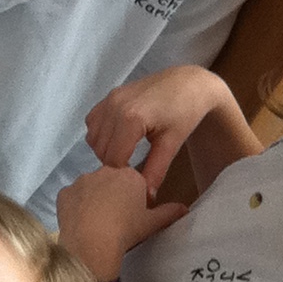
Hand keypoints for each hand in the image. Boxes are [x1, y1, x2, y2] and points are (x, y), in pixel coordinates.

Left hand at [56, 164, 186, 281]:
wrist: (92, 242)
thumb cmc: (126, 230)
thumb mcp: (152, 223)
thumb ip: (169, 213)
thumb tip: (185, 208)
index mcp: (129, 176)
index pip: (134, 181)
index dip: (134, 198)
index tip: (132, 214)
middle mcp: (105, 171)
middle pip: (111, 181)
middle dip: (113, 195)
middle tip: (115, 219)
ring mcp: (81, 180)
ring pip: (90, 188)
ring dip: (94, 199)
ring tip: (96, 223)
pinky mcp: (64, 192)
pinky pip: (72, 198)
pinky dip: (76, 207)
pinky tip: (80, 222)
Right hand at [86, 66, 229, 192]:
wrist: (189, 83)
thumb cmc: (185, 112)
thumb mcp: (172, 143)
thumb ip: (155, 171)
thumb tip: (146, 198)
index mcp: (131, 119)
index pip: (113, 159)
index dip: (122, 175)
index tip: (136, 180)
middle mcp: (114, 107)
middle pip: (101, 150)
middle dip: (114, 163)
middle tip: (133, 168)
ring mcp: (109, 99)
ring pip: (93, 138)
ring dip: (105, 149)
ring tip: (126, 152)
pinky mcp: (108, 96)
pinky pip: (92, 122)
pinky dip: (100, 134)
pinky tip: (119, 137)